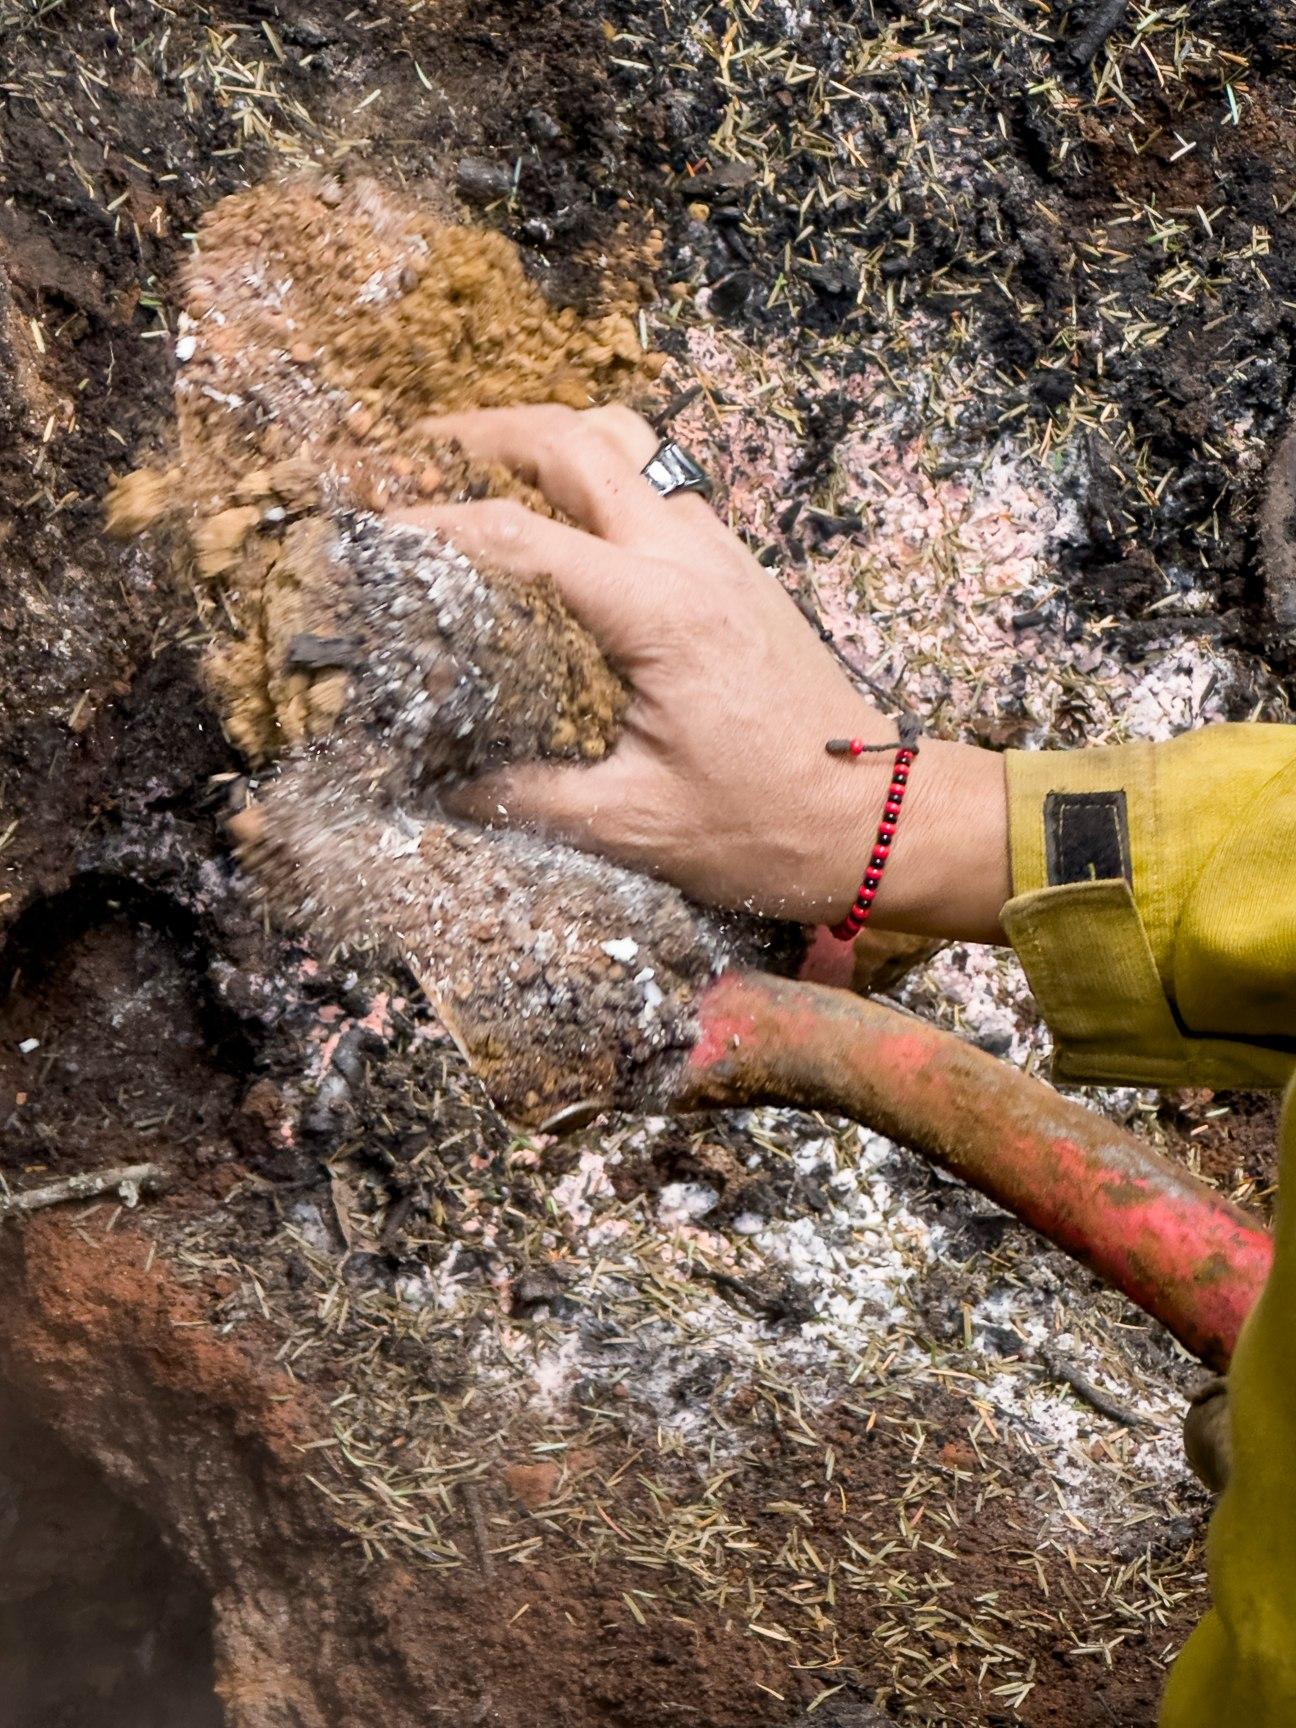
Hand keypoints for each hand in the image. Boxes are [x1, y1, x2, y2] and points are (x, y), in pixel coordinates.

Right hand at [395, 405, 1009, 939]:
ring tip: (485, 465)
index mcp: (659, 612)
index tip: (373, 532)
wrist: (879, 818)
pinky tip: (566, 521)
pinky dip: (600, 476)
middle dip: (488, 432)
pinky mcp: (740, 569)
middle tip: (418, 448)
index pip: (522, 536)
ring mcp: (723, 552)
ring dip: (552, 439)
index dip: (436, 526)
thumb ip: (525, 797)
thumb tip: (439, 784)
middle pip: (580, 440)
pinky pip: (662, 485)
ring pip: (630, 444)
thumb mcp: (633, 827)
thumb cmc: (768, 826)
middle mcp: (691, 559)